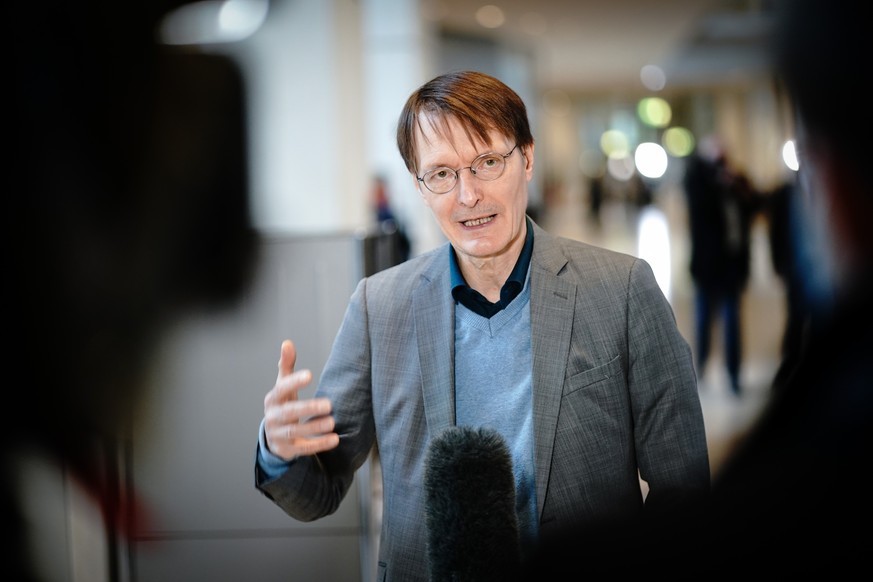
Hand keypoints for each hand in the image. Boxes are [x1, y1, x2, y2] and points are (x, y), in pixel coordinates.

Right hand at [263, 339, 338, 459]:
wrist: (273, 437)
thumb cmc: (283, 405)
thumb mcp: (283, 386)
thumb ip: (287, 365)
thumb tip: (287, 343)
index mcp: (273, 399)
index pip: (282, 389)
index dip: (294, 382)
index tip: (309, 375)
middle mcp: (273, 417)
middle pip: (289, 412)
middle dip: (308, 408)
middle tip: (328, 404)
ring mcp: (279, 435)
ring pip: (295, 432)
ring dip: (314, 428)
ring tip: (332, 422)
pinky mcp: (287, 449)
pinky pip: (303, 448)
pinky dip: (319, 445)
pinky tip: (334, 440)